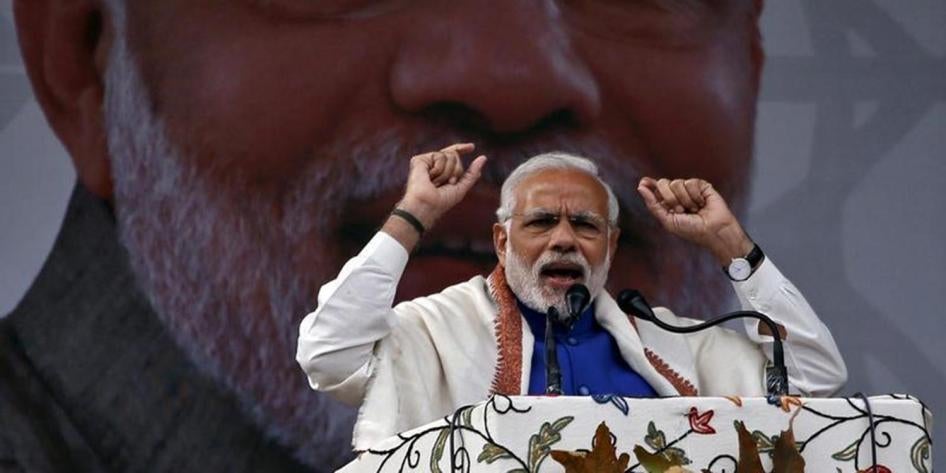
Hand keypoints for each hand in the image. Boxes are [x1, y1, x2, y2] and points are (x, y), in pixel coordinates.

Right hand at [397, 143, 486, 228]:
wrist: (427, 205)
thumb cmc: (442, 201)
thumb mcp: (462, 187)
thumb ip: (472, 173)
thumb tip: (483, 158)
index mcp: (443, 171)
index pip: (453, 155)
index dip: (462, 149)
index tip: (472, 147)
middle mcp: (434, 165)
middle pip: (454, 155)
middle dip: (456, 170)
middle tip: (447, 183)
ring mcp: (426, 162)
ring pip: (448, 155)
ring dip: (447, 173)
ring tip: (436, 183)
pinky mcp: (419, 160)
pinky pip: (438, 156)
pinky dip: (439, 169)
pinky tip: (430, 178)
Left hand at [637, 177, 752, 264]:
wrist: (713, 231)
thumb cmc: (691, 230)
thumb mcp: (668, 220)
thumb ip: (653, 204)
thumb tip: (640, 186)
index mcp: (667, 203)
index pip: (655, 189)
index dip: (648, 184)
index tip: (643, 183)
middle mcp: (677, 194)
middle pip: (663, 183)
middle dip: (670, 198)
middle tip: (680, 210)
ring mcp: (689, 189)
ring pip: (677, 182)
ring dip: (684, 200)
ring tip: (693, 209)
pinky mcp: (701, 186)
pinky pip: (690, 182)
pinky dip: (695, 195)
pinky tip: (701, 203)